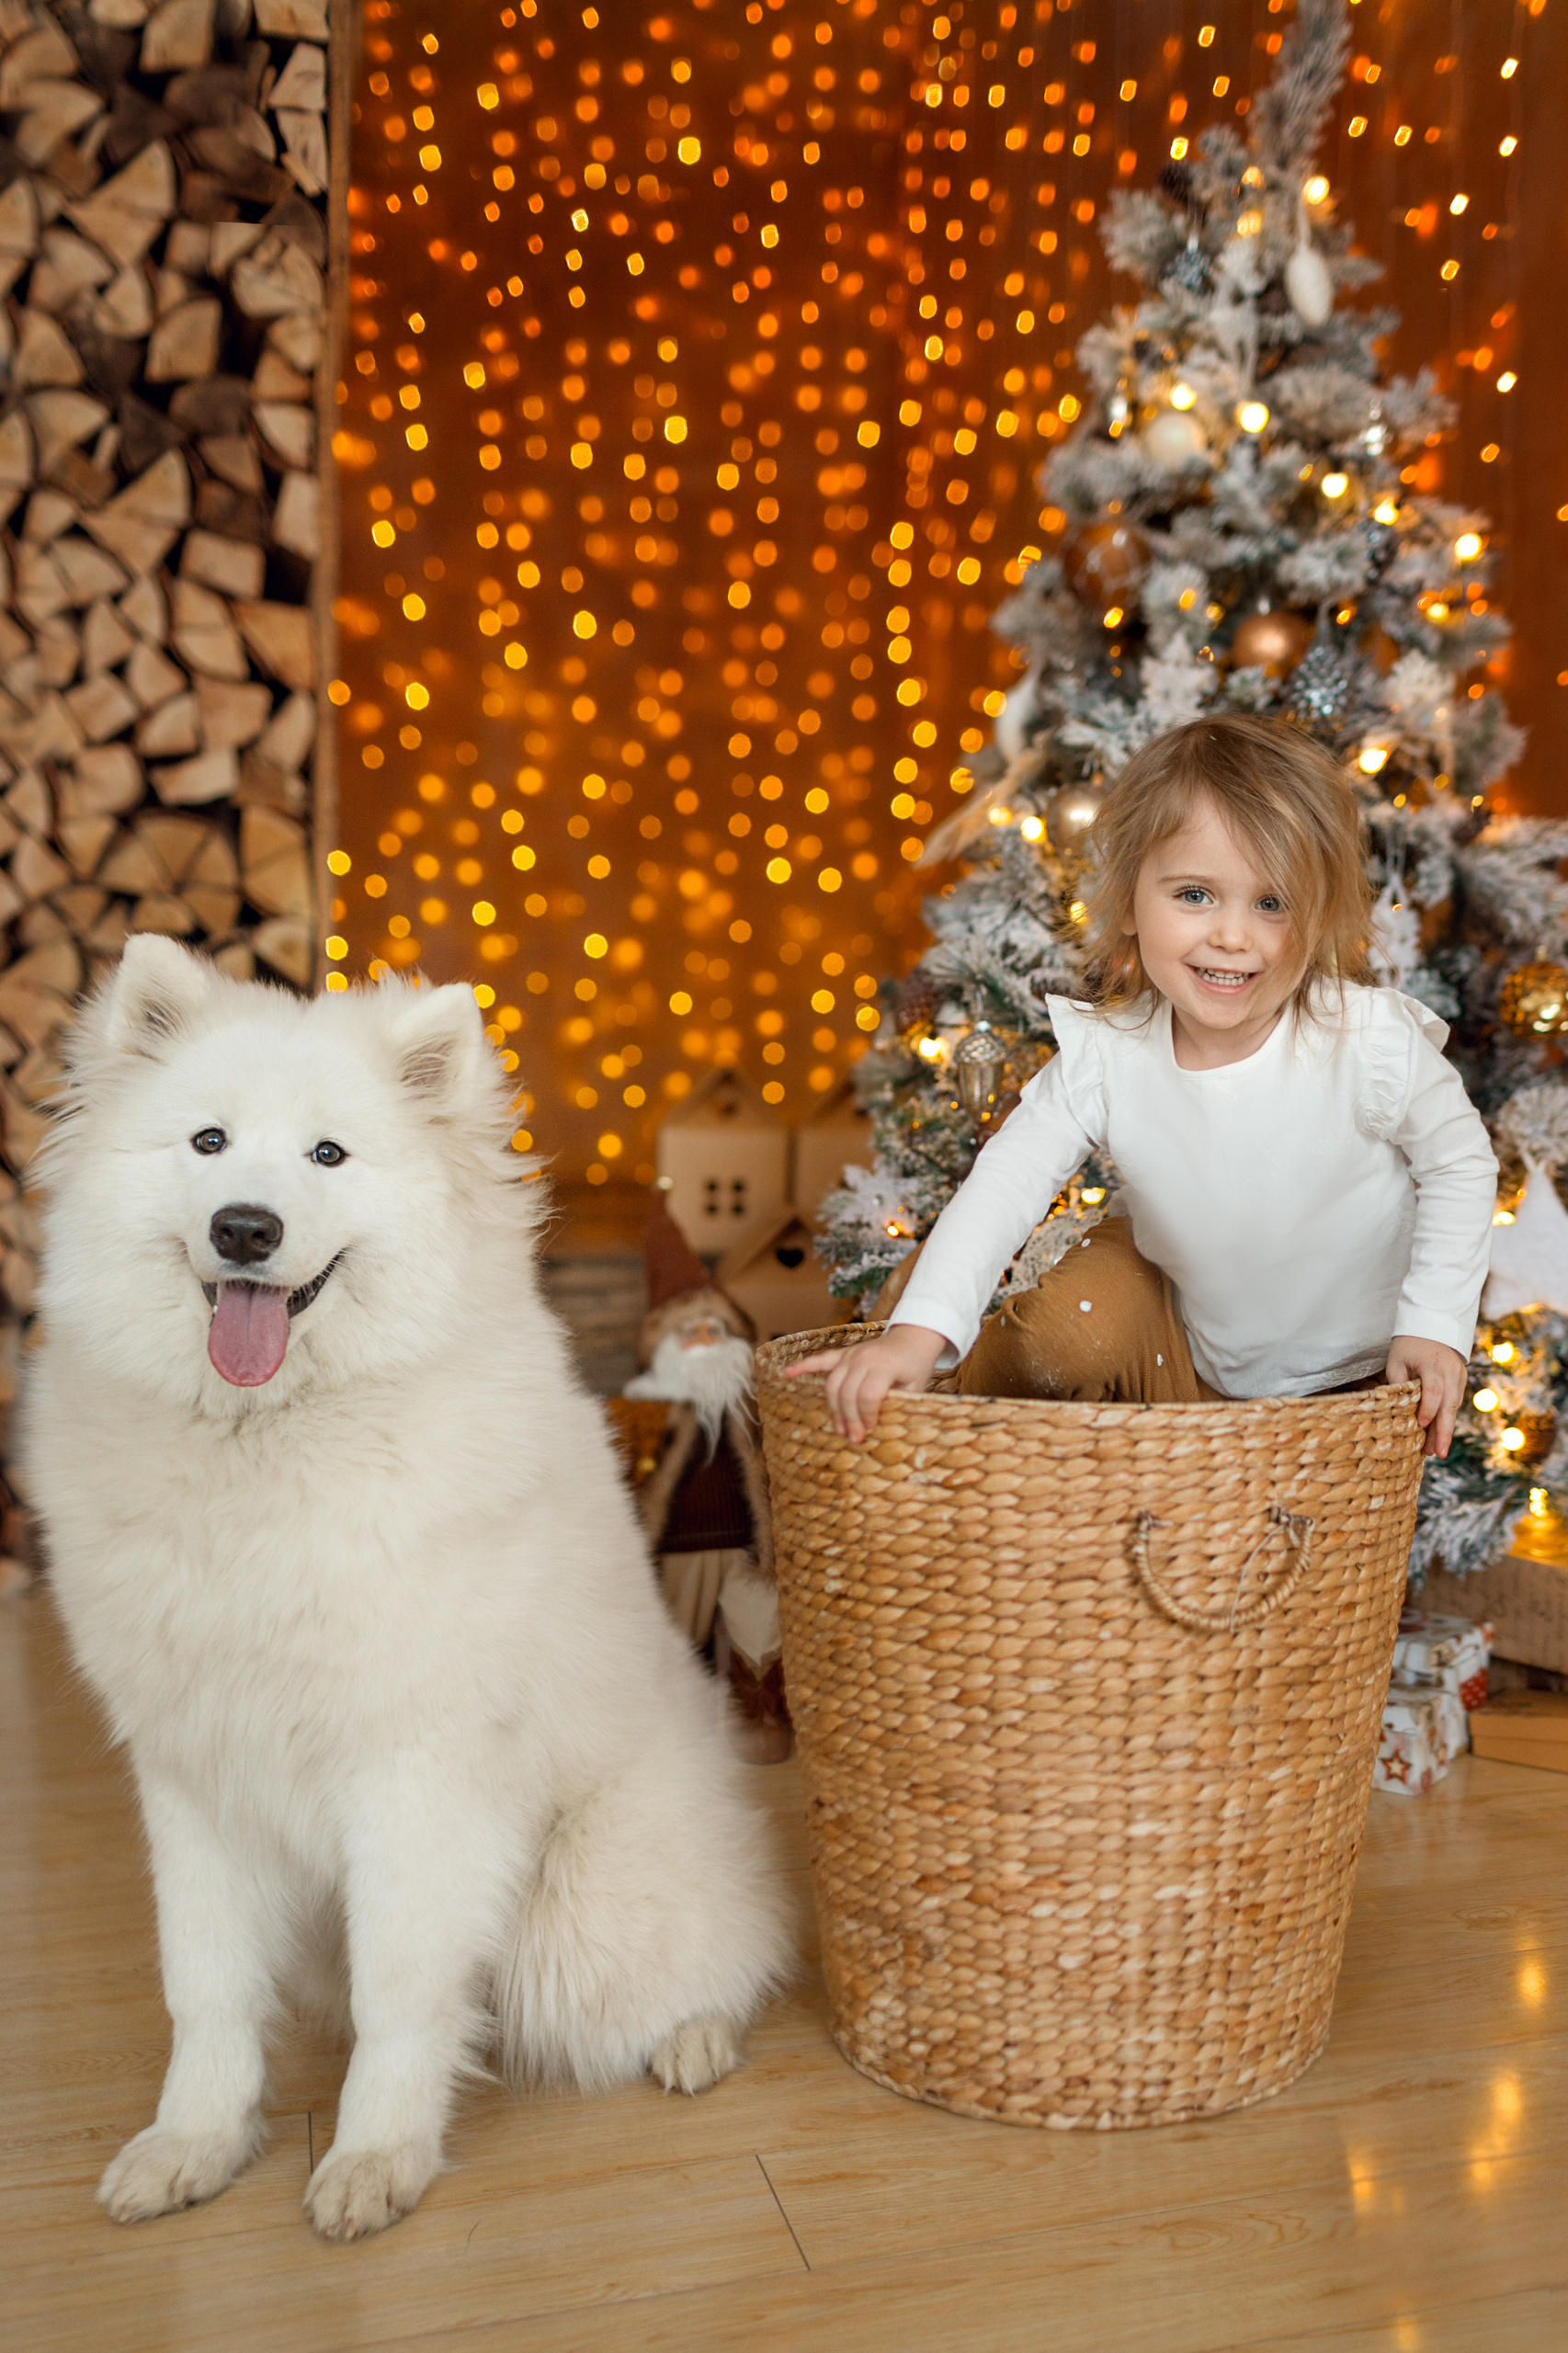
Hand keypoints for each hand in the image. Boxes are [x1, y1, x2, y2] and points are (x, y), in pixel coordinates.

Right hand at [785, 1324, 947, 1442]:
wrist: (913, 1338)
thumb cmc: (916, 1366)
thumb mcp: (915, 1387)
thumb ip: (898, 1405)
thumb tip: (879, 1431)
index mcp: (885, 1365)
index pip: (867, 1395)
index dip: (866, 1416)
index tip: (870, 1430)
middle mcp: (864, 1357)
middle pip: (847, 1392)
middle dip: (849, 1418)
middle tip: (854, 1438)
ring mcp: (851, 1354)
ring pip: (832, 1384)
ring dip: (834, 1409)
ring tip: (841, 1429)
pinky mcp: (844, 1354)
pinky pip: (820, 1360)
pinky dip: (803, 1367)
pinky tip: (787, 1374)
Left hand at [1385, 1335, 1466, 1458]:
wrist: (1433, 1323)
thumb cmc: (1409, 1345)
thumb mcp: (1397, 1361)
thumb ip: (1399, 1384)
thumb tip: (1400, 1411)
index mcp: (1433, 1363)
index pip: (1433, 1390)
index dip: (1427, 1409)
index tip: (1420, 1425)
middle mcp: (1450, 1371)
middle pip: (1449, 1405)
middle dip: (1444, 1431)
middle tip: (1439, 1454)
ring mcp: (1459, 1375)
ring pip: (1453, 1407)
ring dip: (1445, 1429)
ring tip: (1436, 1451)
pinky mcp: (1461, 1379)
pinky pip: (1455, 1402)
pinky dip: (1447, 1418)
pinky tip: (1439, 1435)